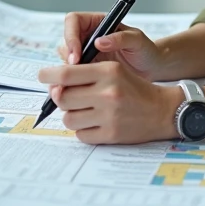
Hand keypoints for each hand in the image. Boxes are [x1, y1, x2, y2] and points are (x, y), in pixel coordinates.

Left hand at [38, 61, 182, 144]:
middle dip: (61, 98)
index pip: (66, 73)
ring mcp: (109, 116)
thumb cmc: (133, 88)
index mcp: (108, 71)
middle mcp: (108, 92)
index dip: (48, 75)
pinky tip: (95, 123)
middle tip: (69, 97)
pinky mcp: (111, 135)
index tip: (42, 76)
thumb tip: (54, 85)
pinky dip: (83, 130)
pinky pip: (80, 135)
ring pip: (68, 119)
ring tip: (85, 111)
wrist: (162, 110)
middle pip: (63, 98)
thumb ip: (85, 74)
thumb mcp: (113, 70)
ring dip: (72, 115)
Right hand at [57, 12, 169, 81]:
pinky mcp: (88, 69)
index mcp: (98, 22)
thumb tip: (100, 41)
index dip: (71, 36)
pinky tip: (81, 88)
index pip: (74, 21)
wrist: (150, 68)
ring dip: (70, 69)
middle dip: (68, 56)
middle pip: (66, 40)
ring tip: (81, 80)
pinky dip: (74, 80)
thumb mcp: (137, 40)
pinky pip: (74, 73)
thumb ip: (121, 38)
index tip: (77, 54)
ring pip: (66, 58)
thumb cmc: (146, 50)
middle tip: (76, 71)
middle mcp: (88, 36)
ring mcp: (86, 53)